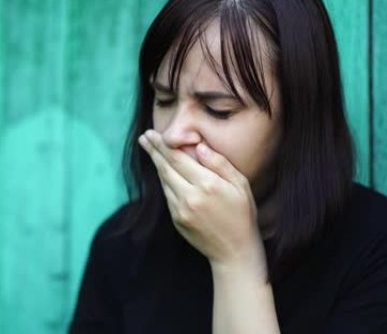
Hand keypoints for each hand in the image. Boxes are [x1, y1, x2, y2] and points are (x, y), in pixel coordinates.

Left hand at [138, 130, 264, 269]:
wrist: (235, 251)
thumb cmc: (242, 214)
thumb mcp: (240, 185)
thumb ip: (219, 163)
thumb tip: (199, 146)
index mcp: (207, 184)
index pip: (178, 159)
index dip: (163, 145)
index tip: (152, 134)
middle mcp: (190, 196)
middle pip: (166, 168)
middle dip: (154, 150)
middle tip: (144, 137)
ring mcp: (181, 209)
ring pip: (164, 181)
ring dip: (156, 164)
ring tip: (150, 149)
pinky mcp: (177, 219)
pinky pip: (168, 195)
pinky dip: (164, 181)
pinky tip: (163, 171)